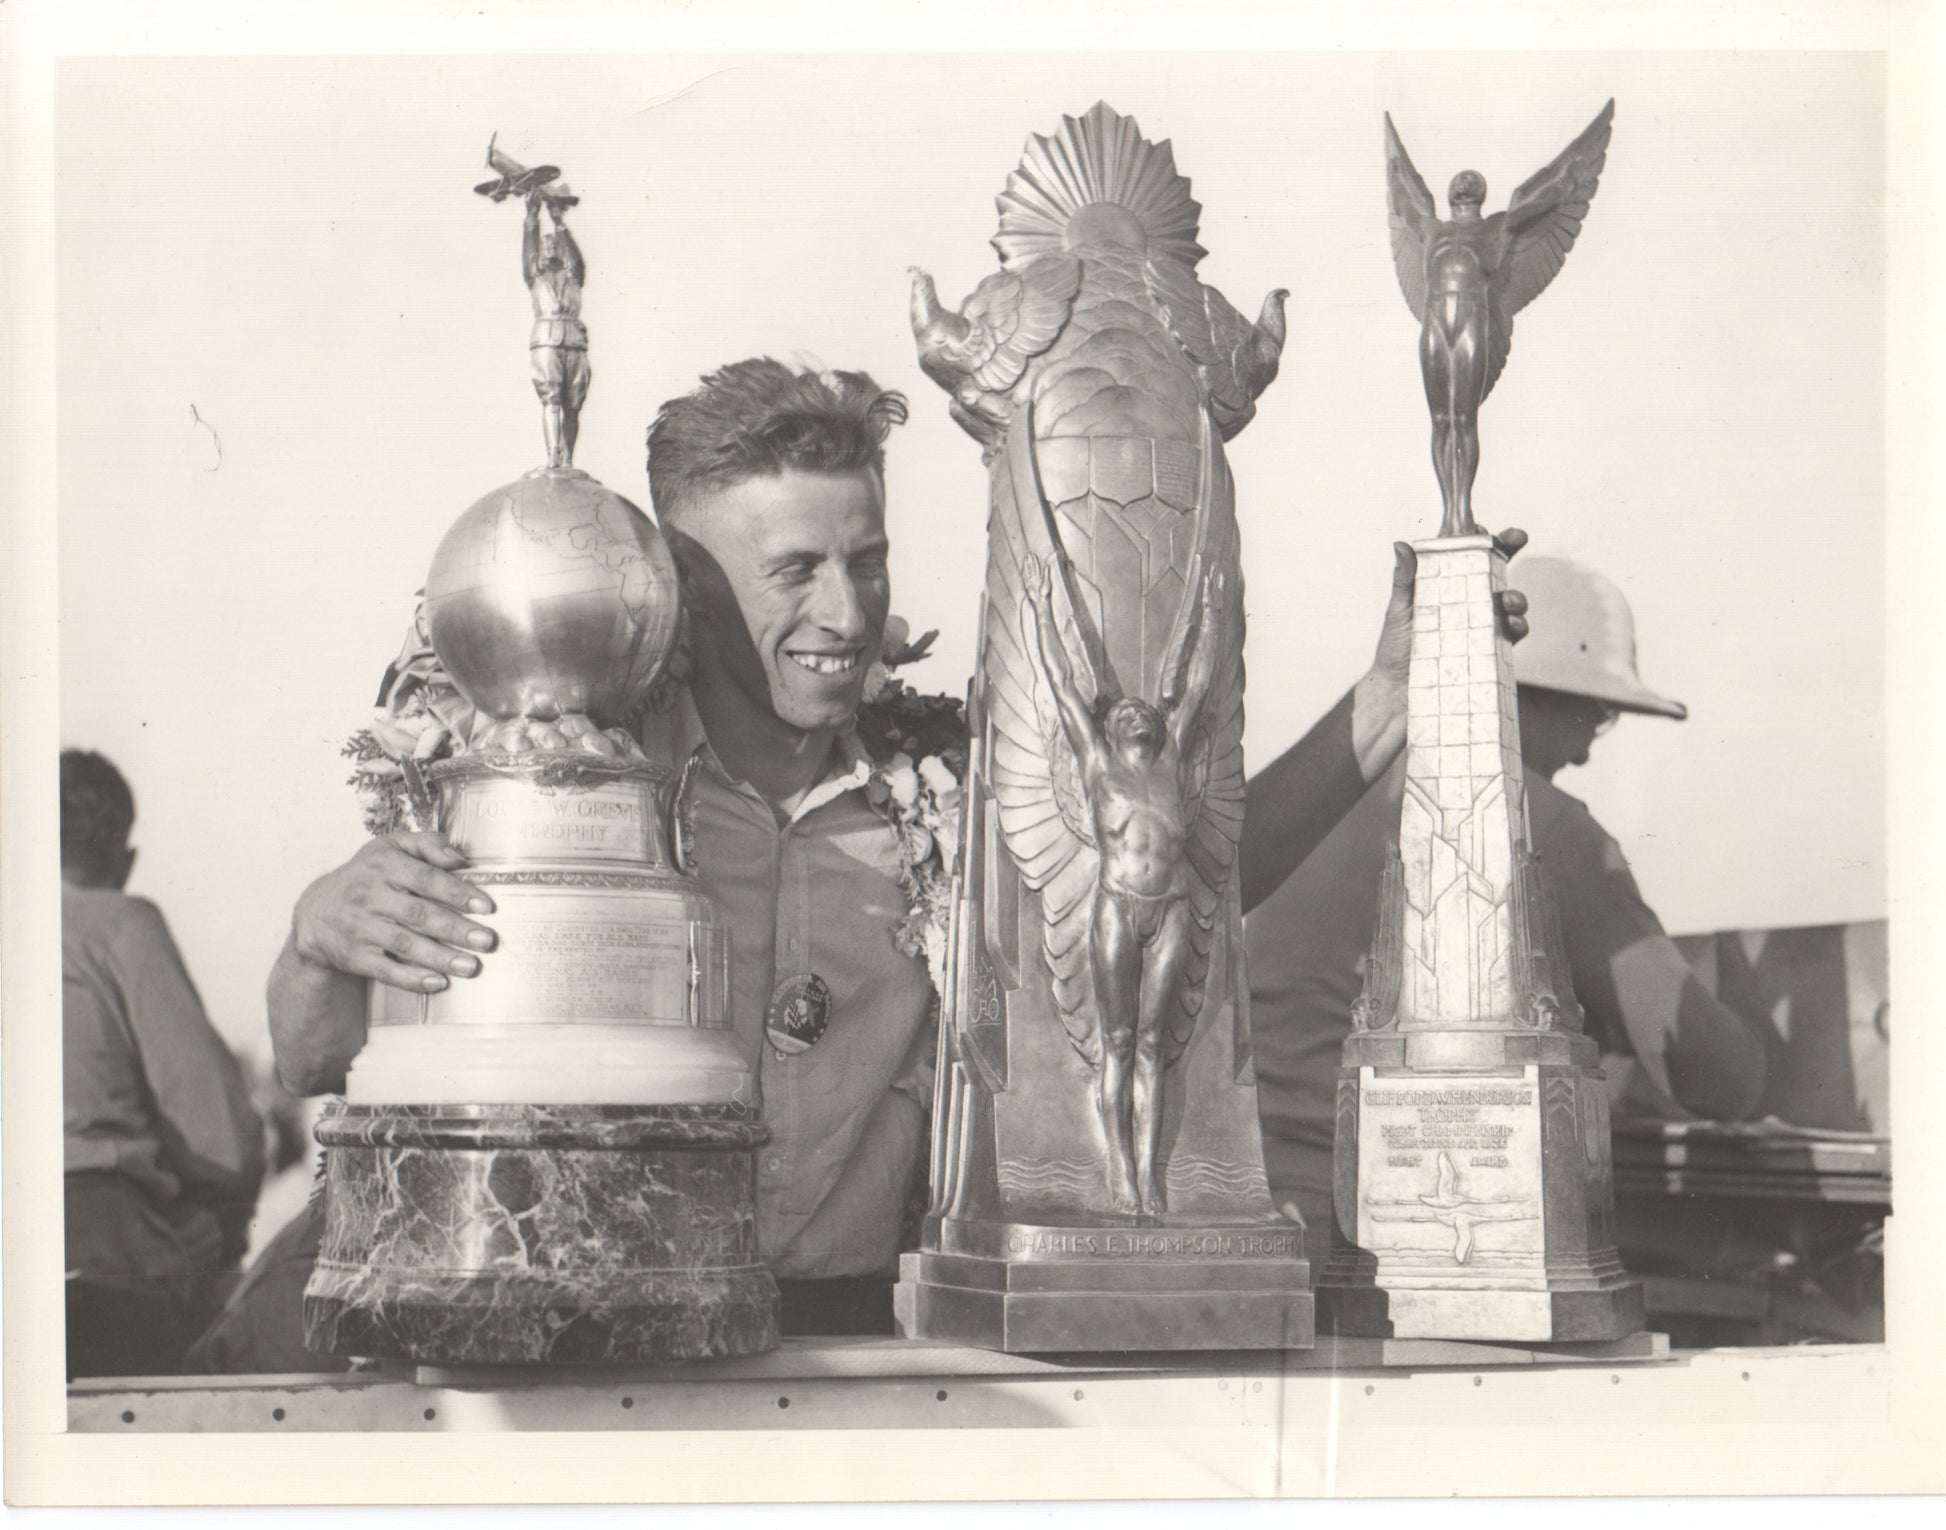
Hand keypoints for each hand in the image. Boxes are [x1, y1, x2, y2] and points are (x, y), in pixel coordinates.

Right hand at [290, 832, 497, 992]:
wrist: (316, 913)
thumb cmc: (368, 876)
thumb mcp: (391, 848)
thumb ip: (428, 844)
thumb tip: (461, 859)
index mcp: (383, 865)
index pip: (425, 879)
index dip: (457, 893)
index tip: (487, 907)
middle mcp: (369, 896)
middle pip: (419, 914)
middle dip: (456, 929)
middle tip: (487, 940)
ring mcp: (360, 928)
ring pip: (405, 944)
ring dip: (440, 957)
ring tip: (472, 966)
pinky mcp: (354, 956)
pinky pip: (385, 970)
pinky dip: (412, 979)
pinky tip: (439, 983)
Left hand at [1353, 526, 1529, 780]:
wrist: (1396, 693)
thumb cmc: (1394, 649)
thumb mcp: (1399, 610)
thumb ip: (1404, 579)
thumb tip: (1401, 544)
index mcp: (1447, 586)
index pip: (1471, 555)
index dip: (1489, 540)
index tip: (1499, 531)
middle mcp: (1468, 602)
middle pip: (1496, 571)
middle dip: (1511, 552)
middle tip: (1516, 541)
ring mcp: (1481, 626)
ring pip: (1509, 603)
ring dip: (1516, 596)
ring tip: (1508, 600)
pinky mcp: (1488, 651)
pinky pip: (1512, 636)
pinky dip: (1517, 628)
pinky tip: (1511, 626)